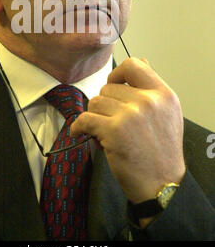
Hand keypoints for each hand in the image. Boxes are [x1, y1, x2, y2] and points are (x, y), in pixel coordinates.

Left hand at [71, 57, 185, 203]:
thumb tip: (140, 62)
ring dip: (95, 117)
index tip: (113, 85)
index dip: (118, 73)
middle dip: (105, 105)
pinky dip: (78, 127)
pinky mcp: (114, 131)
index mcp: (163, 94)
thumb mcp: (168, 113)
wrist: (162, 185)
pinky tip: (81, 133)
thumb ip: (152, 88)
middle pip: (108, 88)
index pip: (134, 64)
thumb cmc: (161, 151)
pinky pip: (84, 119)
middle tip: (112, 122)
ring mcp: (131, 115)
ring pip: (95, 102)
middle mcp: (149, 101)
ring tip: (105, 131)